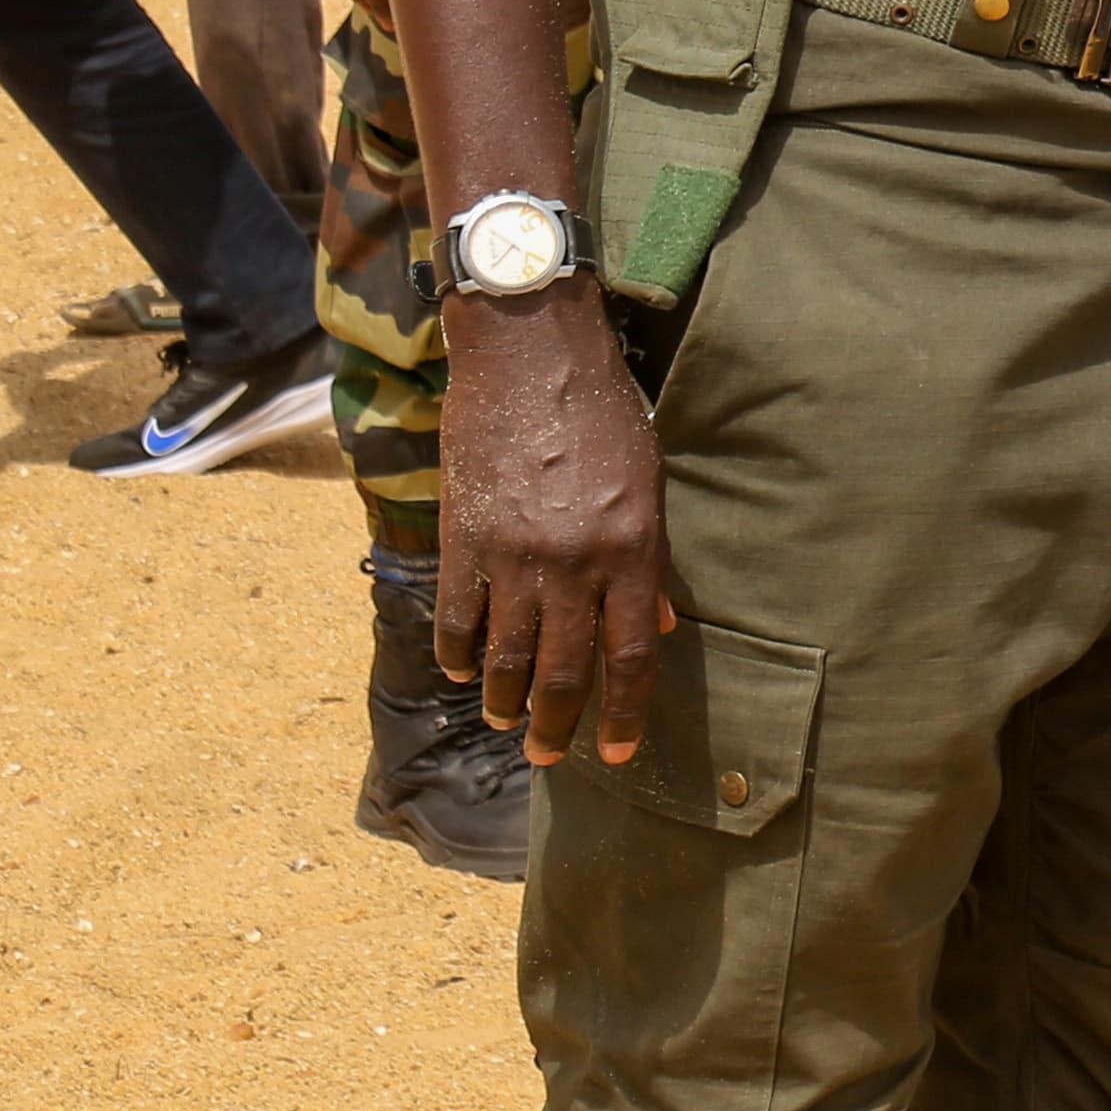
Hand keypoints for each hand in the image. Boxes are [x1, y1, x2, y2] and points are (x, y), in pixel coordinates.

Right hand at [438, 288, 676, 768]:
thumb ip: (650, 561)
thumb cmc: (602, 413)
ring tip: (504, 721)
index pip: (629, 656)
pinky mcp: (463, 538)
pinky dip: (458, 654)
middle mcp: (575, 562)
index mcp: (632, 549)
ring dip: (502, 699)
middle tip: (547, 755)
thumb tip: (653, 627)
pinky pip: (458, 617)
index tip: (614, 754)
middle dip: (557, 725)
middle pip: (565, 670)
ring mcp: (515, 554)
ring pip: (505, 656)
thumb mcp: (649, 482)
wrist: (531, 355)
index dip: (622, 713)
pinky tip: (462, 672)